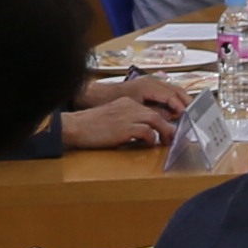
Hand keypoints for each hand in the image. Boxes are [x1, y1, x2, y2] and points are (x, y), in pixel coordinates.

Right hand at [56, 83, 182, 151]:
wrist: (76, 126)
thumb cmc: (90, 126)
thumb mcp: (111, 118)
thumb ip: (126, 121)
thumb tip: (141, 132)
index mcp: (126, 103)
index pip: (150, 109)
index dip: (161, 120)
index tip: (167, 129)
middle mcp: (129, 106)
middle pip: (157, 114)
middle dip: (168, 127)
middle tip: (171, 138)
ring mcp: (128, 116)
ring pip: (156, 120)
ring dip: (164, 132)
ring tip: (166, 142)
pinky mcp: (125, 127)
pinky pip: (147, 132)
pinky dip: (151, 139)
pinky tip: (148, 144)